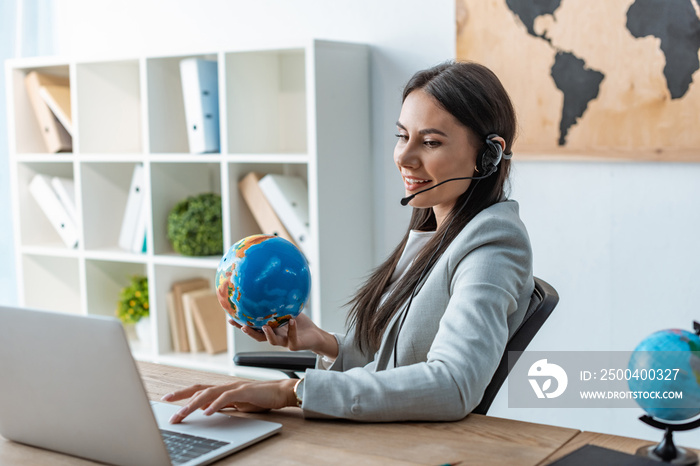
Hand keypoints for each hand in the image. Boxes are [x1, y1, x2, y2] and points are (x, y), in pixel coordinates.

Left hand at [162, 379, 296, 423]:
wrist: (279, 391)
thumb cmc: (259, 397)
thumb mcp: (236, 403)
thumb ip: (221, 405)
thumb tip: (206, 409)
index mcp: (223, 389)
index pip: (198, 390)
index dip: (182, 394)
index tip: (168, 399)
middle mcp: (225, 386)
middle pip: (198, 390)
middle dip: (181, 399)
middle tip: (169, 409)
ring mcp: (233, 387)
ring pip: (208, 394)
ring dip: (194, 404)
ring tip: (183, 413)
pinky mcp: (243, 391)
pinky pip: (226, 398)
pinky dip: (215, 405)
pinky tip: (207, 412)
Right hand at [228, 313, 337, 357]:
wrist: (315, 335)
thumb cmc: (300, 322)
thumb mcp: (288, 310)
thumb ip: (279, 302)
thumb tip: (272, 283)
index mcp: (271, 329)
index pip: (253, 327)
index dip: (242, 324)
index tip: (231, 318)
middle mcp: (275, 337)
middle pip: (258, 337)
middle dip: (249, 332)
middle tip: (242, 325)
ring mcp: (284, 342)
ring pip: (272, 341)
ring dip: (268, 334)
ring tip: (265, 326)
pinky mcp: (294, 345)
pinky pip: (292, 337)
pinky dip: (292, 329)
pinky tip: (291, 321)